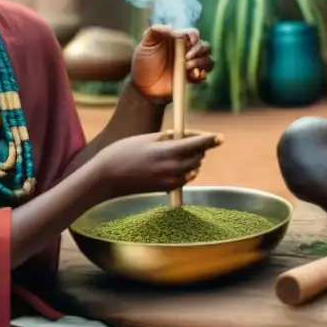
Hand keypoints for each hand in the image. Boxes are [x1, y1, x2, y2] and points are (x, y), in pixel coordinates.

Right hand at [94, 130, 221, 198]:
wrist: (106, 179)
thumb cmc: (123, 153)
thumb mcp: (147, 139)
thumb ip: (169, 138)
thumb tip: (183, 137)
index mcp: (169, 152)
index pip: (199, 145)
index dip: (211, 140)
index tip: (220, 137)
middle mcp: (173, 169)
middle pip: (198, 156)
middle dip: (197, 146)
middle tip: (183, 137)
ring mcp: (170, 181)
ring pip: (193, 168)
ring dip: (191, 159)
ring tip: (172, 150)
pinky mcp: (166, 189)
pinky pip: (184, 178)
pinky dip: (183, 170)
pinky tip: (170, 164)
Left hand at [131, 26, 213, 103]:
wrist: (142, 87)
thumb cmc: (143, 62)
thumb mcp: (146, 43)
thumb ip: (156, 30)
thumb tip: (175, 29)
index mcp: (178, 40)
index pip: (194, 33)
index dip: (195, 36)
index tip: (190, 41)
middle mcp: (187, 51)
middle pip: (205, 45)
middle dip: (199, 50)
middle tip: (186, 57)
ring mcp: (190, 65)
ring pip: (208, 60)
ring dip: (201, 62)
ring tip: (187, 68)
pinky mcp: (191, 78)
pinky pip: (204, 75)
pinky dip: (202, 75)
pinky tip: (193, 76)